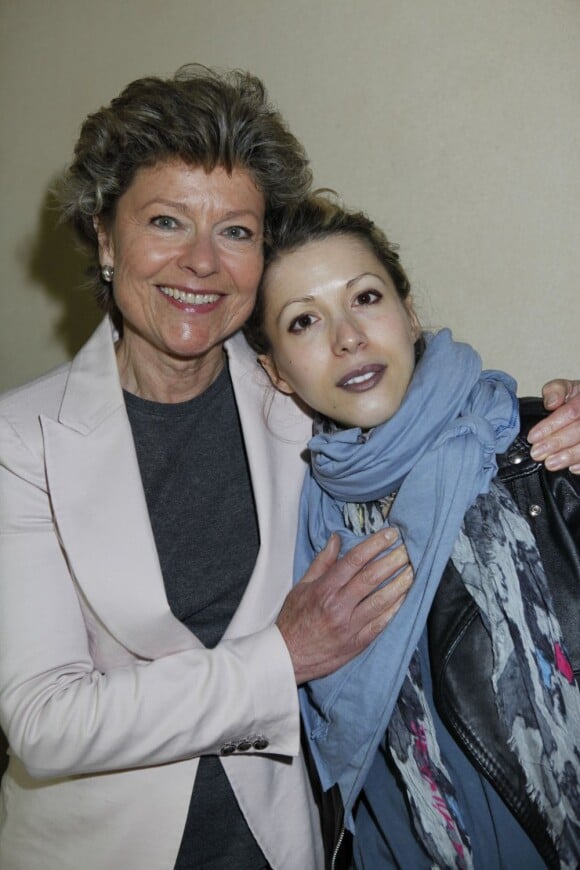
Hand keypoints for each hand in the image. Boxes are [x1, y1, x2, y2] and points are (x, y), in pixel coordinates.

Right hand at [276, 528, 411, 684]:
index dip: (375, 544)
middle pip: (371, 578)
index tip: (390, 534)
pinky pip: (380, 624)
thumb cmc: (294, 620)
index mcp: (324, 589)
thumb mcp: (301, 586)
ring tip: (413, 571)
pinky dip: (394, 610)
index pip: (354, 560)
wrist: (288, 657)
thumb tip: (336, 539)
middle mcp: (338, 606)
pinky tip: (405, 598)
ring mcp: (349, 626)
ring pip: (380, 601)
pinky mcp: (357, 643)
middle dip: (392, 560)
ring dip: (399, 584)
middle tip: (408, 549)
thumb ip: (322, 562)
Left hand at [528, 379, 579, 473]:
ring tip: (550, 463)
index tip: (533, 437)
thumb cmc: (577, 399)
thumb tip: (551, 403)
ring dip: (569, 456)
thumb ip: (555, 390)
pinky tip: (572, 468)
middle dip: (557, 443)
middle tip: (537, 453)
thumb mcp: (565, 388)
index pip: (571, 411)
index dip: (551, 425)